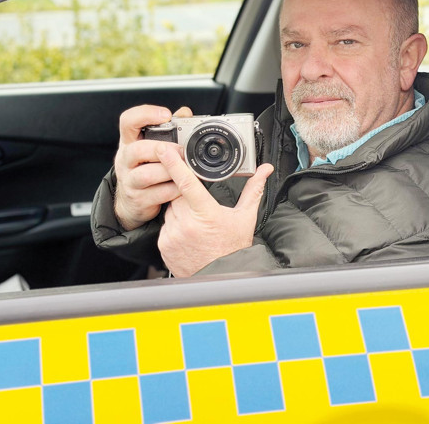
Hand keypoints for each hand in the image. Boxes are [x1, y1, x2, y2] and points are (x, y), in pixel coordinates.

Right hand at [113, 105, 191, 230]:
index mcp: (129, 142)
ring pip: (147, 175)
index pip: (128, 121)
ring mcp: (129, 181)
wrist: (131, 200)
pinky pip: (159, 194)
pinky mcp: (138, 199)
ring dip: (170, 171)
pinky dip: (174, 190)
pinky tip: (182, 186)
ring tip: (185, 170)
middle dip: (163, 149)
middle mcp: (125, 160)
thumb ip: (168, 129)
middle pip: (137, 150)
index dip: (145, 115)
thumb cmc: (144, 167)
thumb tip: (185, 113)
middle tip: (181, 151)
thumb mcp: (149, 146)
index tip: (166, 115)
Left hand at [156, 144, 273, 276]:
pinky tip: (188, 236)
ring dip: (179, 212)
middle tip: (199, 209)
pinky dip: (173, 227)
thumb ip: (253, 189)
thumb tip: (264, 170)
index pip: (186, 182)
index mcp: (206, 213)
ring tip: (195, 226)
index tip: (164, 151)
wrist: (222, 276)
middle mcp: (187, 224)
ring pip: (169, 210)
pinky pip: (164, 227)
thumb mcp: (245, 217)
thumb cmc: (234, 248)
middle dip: (184, 196)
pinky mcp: (164, 245)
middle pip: (176, 195)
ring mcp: (173, 235)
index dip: (174, 163)